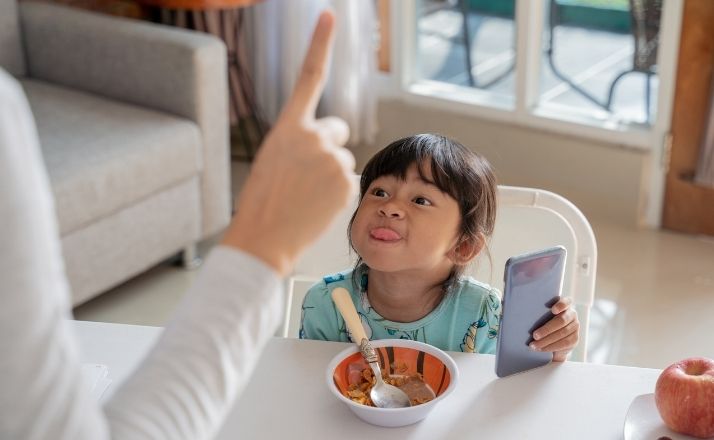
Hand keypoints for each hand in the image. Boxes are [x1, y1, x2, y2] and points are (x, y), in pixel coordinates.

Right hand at [223, 10, 356, 275]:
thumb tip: (329, 145)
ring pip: (343, 159)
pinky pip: (349, 179)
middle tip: (306, 174)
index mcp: (288, 127)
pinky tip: (317, 205)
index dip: (319, 44)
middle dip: (327, 146)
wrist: (264, 238)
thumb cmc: (263, 202)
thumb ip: (299, 142)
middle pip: (336, 130)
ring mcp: (332, 159)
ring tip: (306, 195)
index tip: (329, 16)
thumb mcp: (273, 159)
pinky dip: (337, 191)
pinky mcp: (346, 181)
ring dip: (331, 173)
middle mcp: (313, 136)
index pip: (308, 76)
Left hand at [529, 297, 579, 361]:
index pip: (566, 302)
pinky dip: (550, 347)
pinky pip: (563, 344)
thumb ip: (539, 312)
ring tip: (534, 345)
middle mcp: (572, 314)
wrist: (554, 338)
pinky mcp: (575, 339)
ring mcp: (575, 327)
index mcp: (565, 304)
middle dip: (547, 329)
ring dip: (546, 341)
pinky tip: (541, 349)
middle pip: (561, 321)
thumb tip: (523, 314)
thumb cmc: (544, 321)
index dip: (561, 305)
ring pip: (562, 334)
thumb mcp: (542, 314)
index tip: (553, 310)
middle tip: (534, 335)